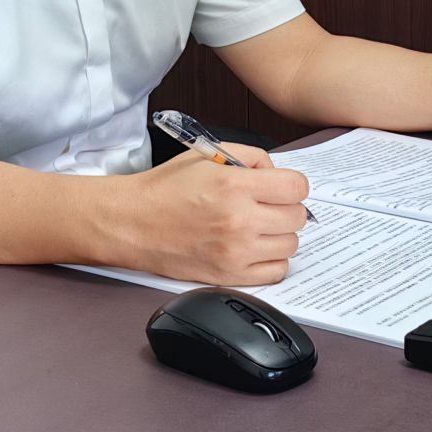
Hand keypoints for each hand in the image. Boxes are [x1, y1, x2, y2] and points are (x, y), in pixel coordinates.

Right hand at [124, 145, 310, 286]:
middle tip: (268, 205)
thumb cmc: (165, 189)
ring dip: (281, 234)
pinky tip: (254, 248)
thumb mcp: (207, 155)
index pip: (297, 187)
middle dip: (287, 207)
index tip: (282, 187)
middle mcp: (239, 220)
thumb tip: (276, 172)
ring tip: (258, 226)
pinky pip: (276, 272)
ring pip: (291, 245)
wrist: (133, 222)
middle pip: (298, 217)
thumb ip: (251, 157)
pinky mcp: (230, 275)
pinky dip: (271, 260)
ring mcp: (236, 252)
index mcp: (234, 185)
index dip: (293, 184)